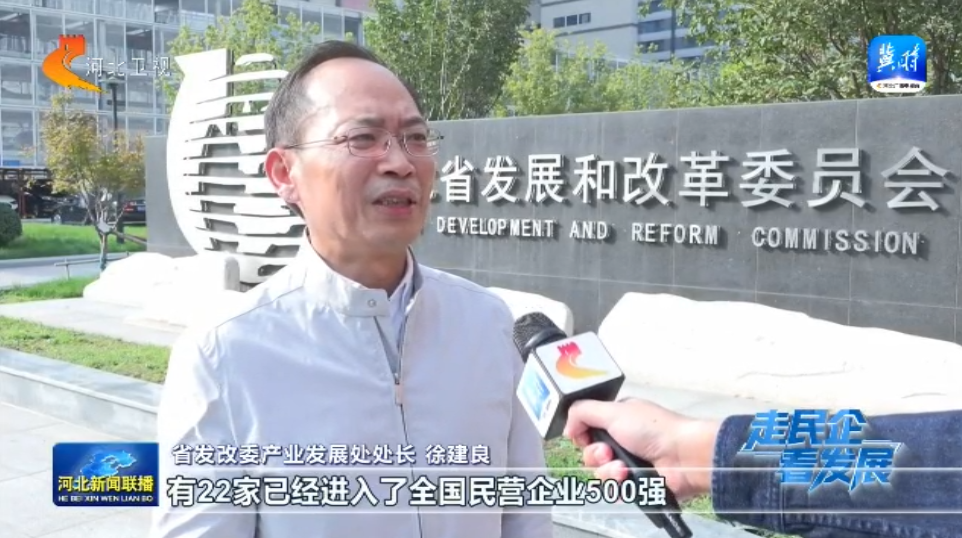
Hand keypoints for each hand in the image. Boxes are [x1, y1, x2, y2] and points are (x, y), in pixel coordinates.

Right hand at [563, 398, 720, 500]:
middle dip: (595, 455)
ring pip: (599, 475)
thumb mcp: (613, 410)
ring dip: (607, 471)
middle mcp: (622, 441)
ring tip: (623, 468)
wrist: (683, 457)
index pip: (587, 431)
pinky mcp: (636, 485)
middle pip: (590, 455)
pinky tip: (628, 479)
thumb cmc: (653, 429)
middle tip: (608, 452)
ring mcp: (629, 464)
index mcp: (617, 420)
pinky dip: (618, 486)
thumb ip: (583, 412)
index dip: (583, 436)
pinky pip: (613, 491)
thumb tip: (568, 428)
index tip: (585, 437)